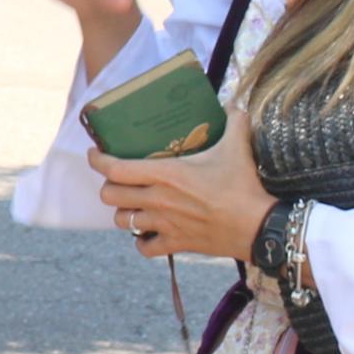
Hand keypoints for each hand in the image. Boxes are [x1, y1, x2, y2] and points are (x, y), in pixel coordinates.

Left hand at [93, 113, 270, 260]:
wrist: (259, 226)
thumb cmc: (244, 186)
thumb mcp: (238, 147)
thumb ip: (234, 122)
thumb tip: (234, 106)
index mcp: (166, 175)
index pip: (116, 168)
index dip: (98, 160)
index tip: (94, 154)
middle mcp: (157, 200)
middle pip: (110, 196)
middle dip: (110, 187)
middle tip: (120, 180)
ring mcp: (163, 224)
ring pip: (122, 222)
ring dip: (124, 212)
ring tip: (134, 205)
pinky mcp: (175, 244)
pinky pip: (143, 248)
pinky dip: (142, 241)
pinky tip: (148, 233)